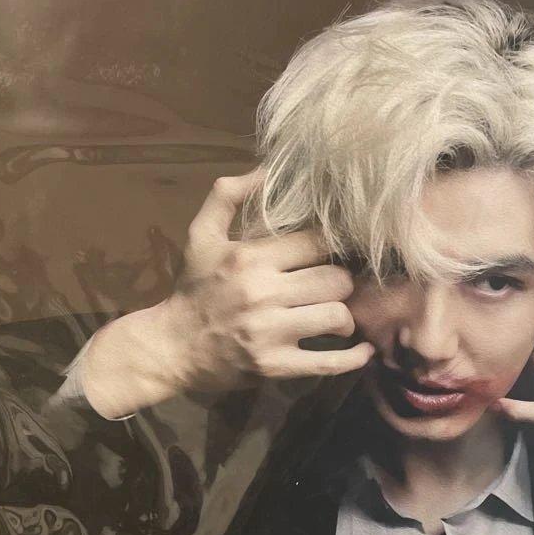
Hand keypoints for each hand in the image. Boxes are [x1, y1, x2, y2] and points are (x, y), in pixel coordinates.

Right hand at [80, 173, 373, 417]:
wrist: (170, 347)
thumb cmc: (193, 287)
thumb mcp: (201, 235)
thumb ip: (228, 196)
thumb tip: (265, 168)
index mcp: (251, 257)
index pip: (317, 243)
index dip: (334, 245)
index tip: (336, 251)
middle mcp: (263, 293)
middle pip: (335, 280)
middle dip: (341, 281)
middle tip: (334, 285)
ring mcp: (270, 333)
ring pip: (337, 316)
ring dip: (343, 317)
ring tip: (334, 314)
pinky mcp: (275, 366)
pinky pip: (328, 362)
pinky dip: (352, 358)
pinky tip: (363, 351)